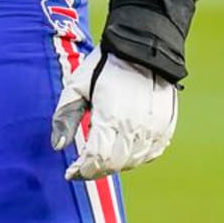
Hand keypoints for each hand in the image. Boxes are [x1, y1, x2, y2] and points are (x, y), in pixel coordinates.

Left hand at [50, 48, 177, 180]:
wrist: (143, 49)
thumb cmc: (104, 65)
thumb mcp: (76, 86)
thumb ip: (65, 118)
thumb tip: (57, 147)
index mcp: (110, 118)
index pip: (95, 159)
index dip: (81, 171)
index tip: (70, 174)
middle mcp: (135, 129)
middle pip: (113, 164)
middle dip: (94, 170)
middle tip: (81, 167)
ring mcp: (154, 130)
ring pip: (132, 162)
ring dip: (113, 165)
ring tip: (98, 156)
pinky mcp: (166, 128)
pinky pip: (149, 154)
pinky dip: (133, 158)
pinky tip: (121, 150)